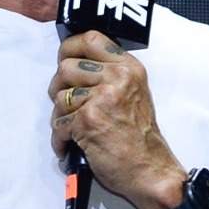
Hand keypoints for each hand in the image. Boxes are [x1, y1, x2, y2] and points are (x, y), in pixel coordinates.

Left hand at [48, 30, 186, 208]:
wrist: (151, 170)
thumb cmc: (140, 137)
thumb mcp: (134, 93)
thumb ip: (109, 75)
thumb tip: (72, 65)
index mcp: (128, 67)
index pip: (90, 38)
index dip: (69, 47)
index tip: (64, 59)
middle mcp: (117, 78)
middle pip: (65, 67)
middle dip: (59, 88)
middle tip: (67, 106)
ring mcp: (102, 98)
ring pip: (59, 97)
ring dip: (60, 117)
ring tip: (72, 130)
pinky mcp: (88, 121)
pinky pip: (58, 123)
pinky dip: (60, 139)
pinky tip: (70, 146)